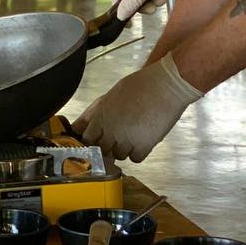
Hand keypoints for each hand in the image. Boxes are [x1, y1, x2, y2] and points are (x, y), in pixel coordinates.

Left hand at [72, 53, 201, 162]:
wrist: (165, 86)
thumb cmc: (140, 85)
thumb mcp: (110, 96)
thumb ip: (94, 113)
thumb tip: (80, 126)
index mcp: (101, 116)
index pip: (87, 140)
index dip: (93, 141)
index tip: (98, 140)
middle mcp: (111, 130)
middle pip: (102, 150)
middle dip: (108, 146)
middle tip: (118, 136)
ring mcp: (126, 140)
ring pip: (119, 155)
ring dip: (124, 149)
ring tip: (133, 134)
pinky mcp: (143, 146)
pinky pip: (135, 159)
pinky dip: (138, 153)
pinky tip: (142, 140)